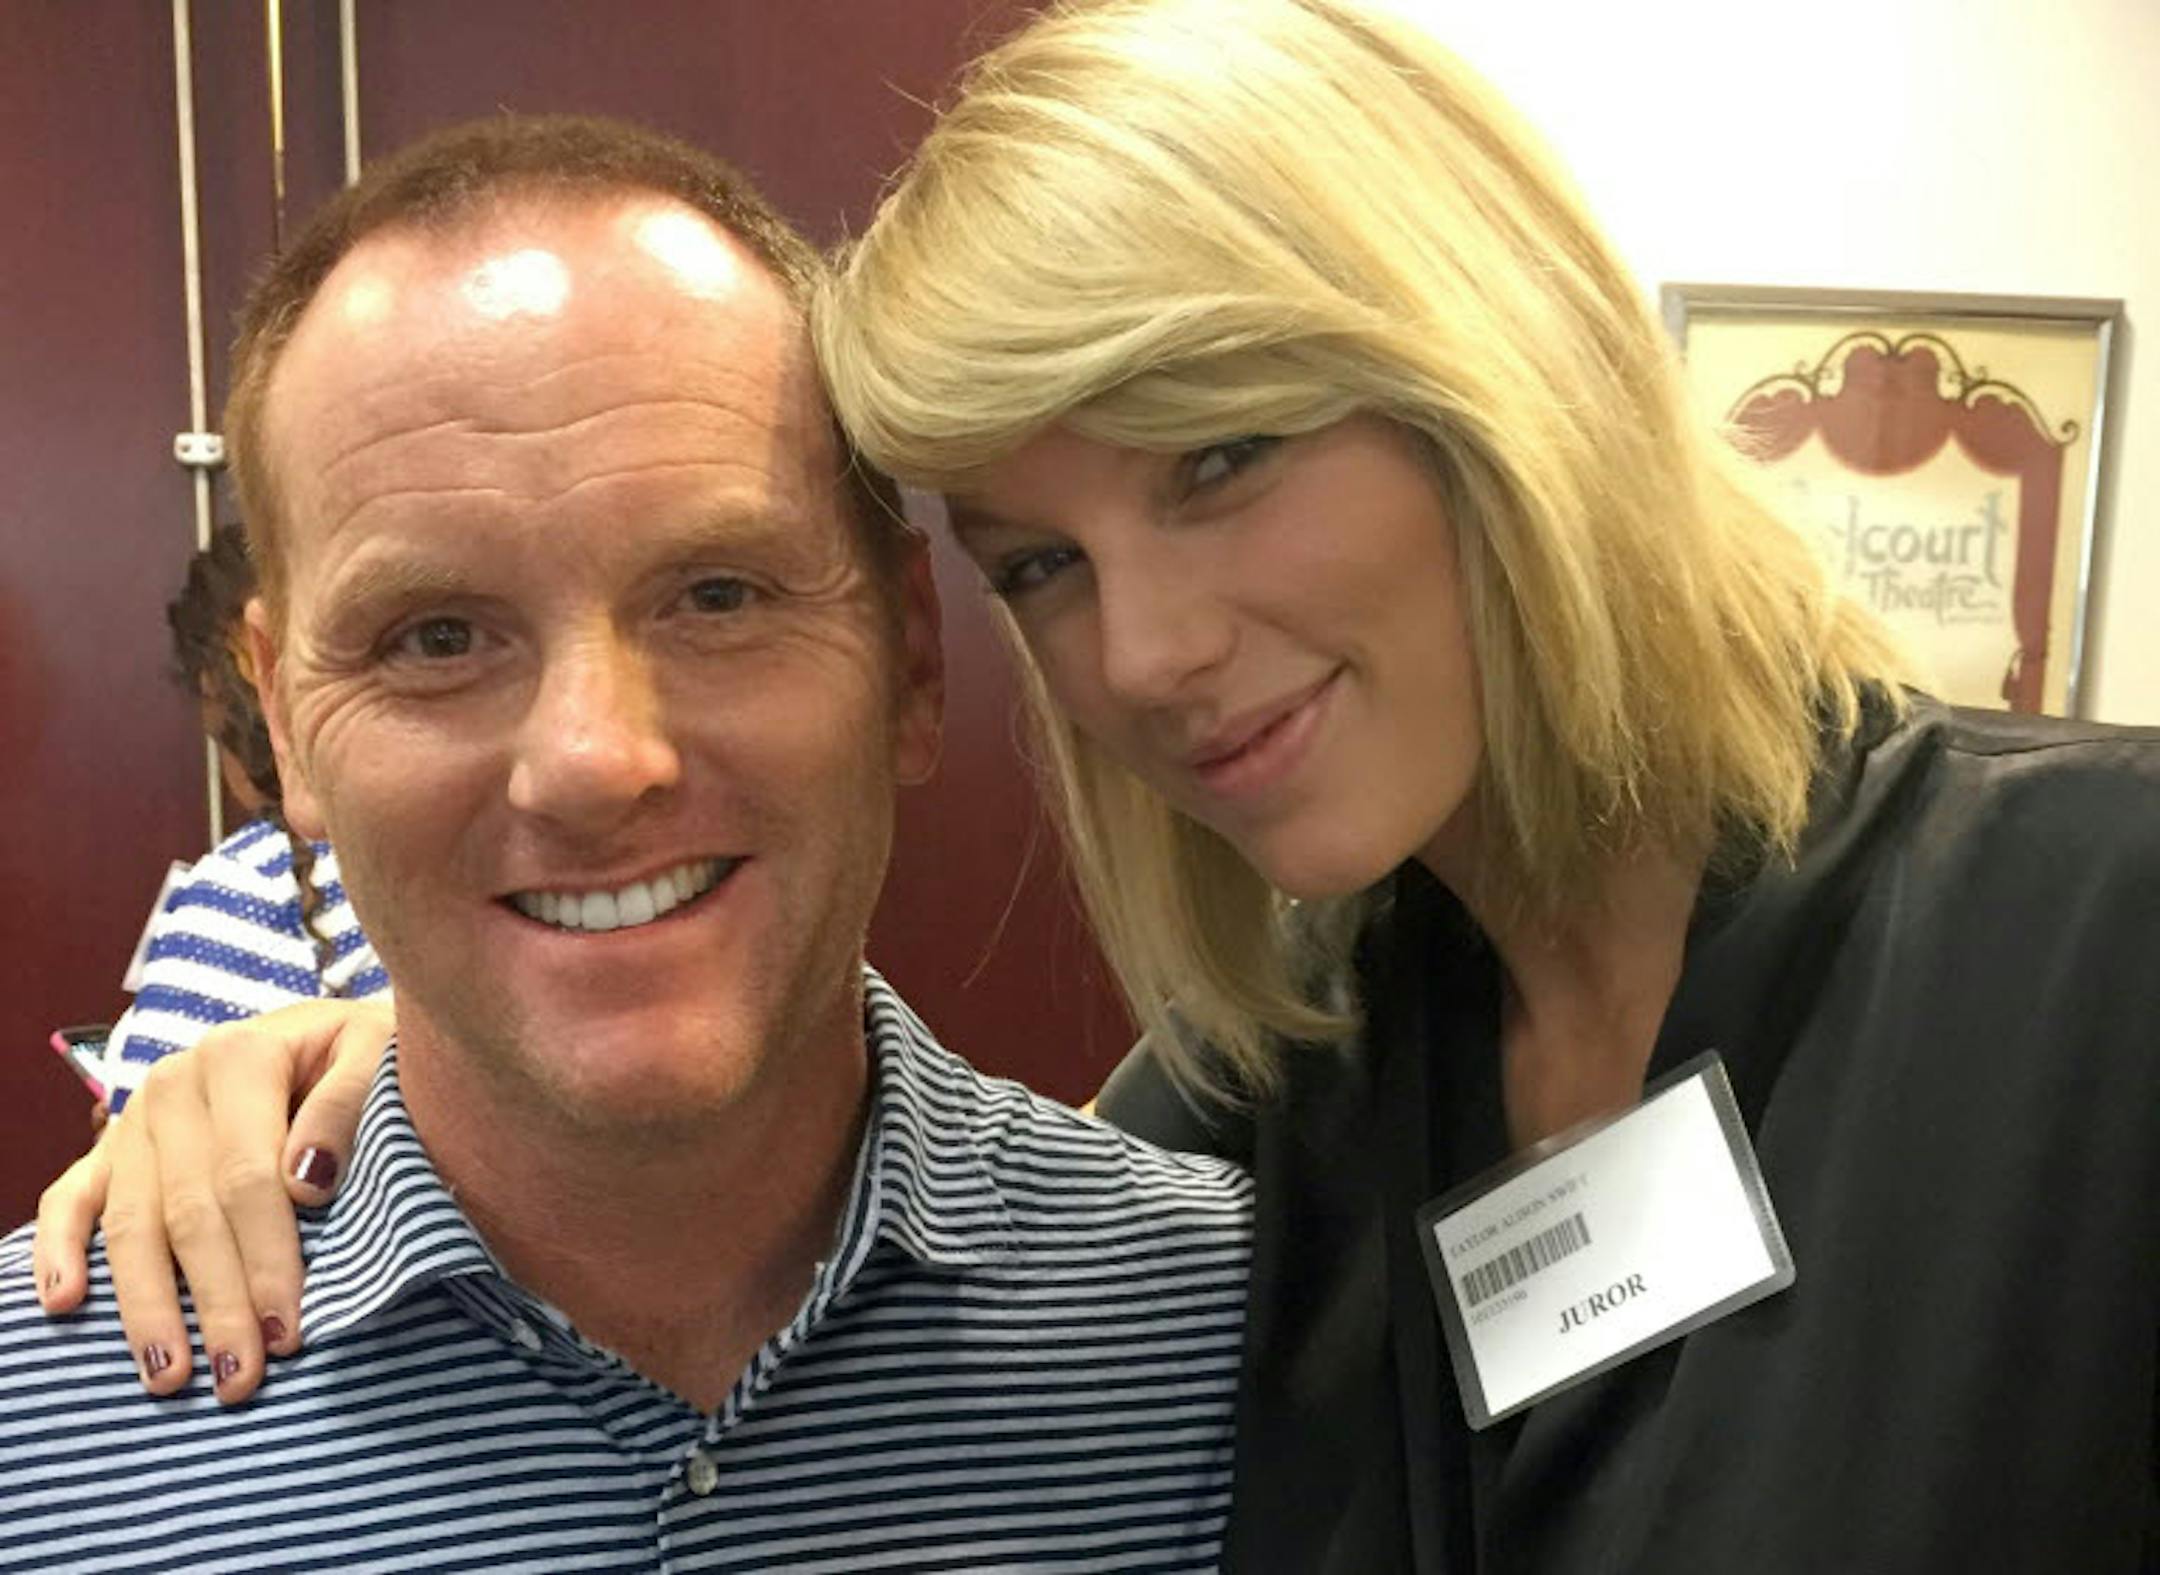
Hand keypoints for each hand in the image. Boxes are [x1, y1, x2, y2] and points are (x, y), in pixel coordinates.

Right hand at [32, 997, 392, 1402]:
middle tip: (241, 1375)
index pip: (248, 1174)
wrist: (332, 1031)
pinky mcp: (111, 1147)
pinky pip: (69, 1200)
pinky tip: (62, 1304)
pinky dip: (57, 1250)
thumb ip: (349, 1103)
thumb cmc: (365, 1052)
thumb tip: (306, 1180)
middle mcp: (176, 1086)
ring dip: (147, 1306)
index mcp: (240, 1056)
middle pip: (190, 1212)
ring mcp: (135, 1120)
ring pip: (132, 1224)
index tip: (289, 1329)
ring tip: (169, 1375)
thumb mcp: (381, 1051)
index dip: (267, 1257)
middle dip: (216, 1302)